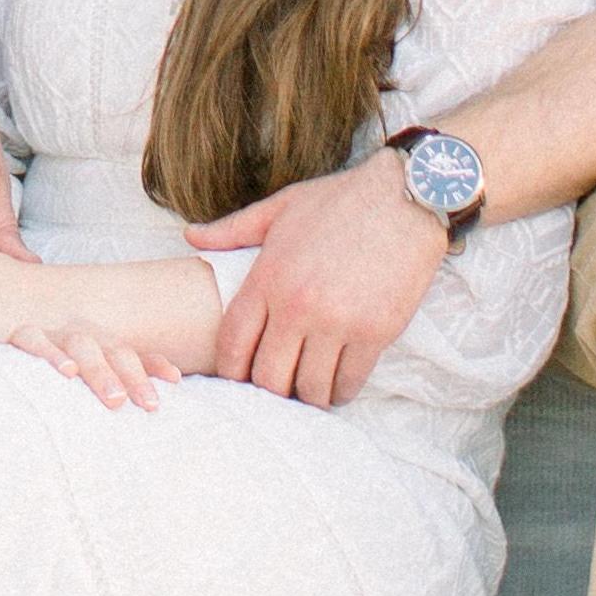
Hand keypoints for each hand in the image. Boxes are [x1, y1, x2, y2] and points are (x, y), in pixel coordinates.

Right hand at [7, 319, 183, 413]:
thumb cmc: (33, 353)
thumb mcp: (69, 363)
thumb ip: (95, 379)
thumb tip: (125, 406)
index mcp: (93, 340)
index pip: (130, 351)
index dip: (153, 363)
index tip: (175, 381)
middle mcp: (75, 332)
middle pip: (113, 349)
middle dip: (134, 377)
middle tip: (151, 406)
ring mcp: (49, 330)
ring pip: (82, 345)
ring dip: (101, 371)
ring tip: (116, 401)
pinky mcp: (16, 332)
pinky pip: (34, 339)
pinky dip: (51, 353)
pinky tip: (67, 372)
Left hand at [189, 151, 447, 407]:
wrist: (405, 199)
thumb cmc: (340, 201)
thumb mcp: (279, 208)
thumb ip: (232, 230)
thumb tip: (190, 237)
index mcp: (268, 278)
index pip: (233, 342)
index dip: (230, 370)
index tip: (236, 378)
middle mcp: (297, 306)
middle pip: (268, 376)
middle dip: (268, 390)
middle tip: (277, 387)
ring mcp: (337, 323)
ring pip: (309, 388)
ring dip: (306, 396)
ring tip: (308, 391)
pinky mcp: (374, 334)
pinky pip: (348, 382)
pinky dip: (340, 391)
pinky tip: (337, 386)